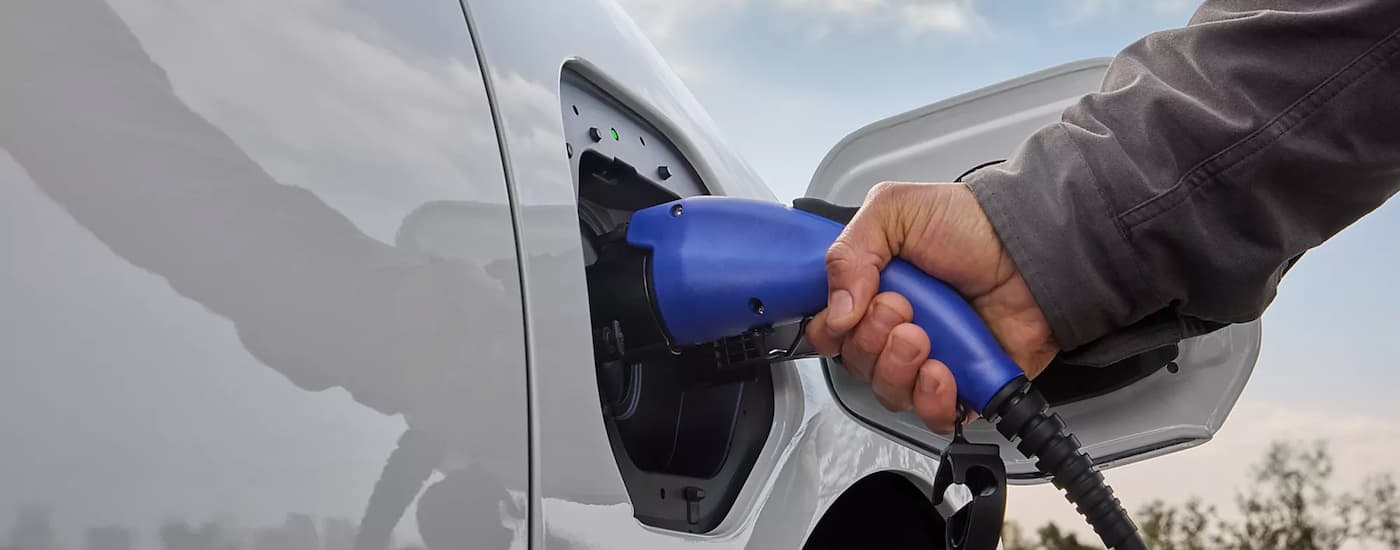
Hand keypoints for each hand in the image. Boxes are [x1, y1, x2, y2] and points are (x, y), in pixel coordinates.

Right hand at [805, 182, 1057, 432]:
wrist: (1033, 246)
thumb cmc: (971, 224)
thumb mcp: (894, 211)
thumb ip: (849, 253)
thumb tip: (836, 314)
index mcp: (872, 292)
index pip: (828, 332)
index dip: (833, 330)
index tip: (857, 308)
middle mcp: (895, 329)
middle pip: (855, 365)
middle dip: (872, 341)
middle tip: (903, 310)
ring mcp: (929, 359)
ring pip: (888, 392)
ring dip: (898, 369)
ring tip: (924, 340)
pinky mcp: (964, 385)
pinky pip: (933, 414)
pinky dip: (932, 400)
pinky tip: (943, 371)